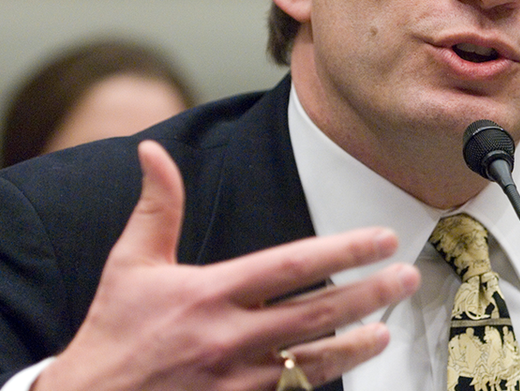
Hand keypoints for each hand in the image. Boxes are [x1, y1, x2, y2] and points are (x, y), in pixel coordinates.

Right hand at [33, 140, 420, 390]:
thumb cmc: (113, 333)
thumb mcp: (130, 265)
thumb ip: (156, 208)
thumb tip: (152, 152)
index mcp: (209, 294)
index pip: (292, 266)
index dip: (343, 251)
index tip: (380, 240)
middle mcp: (229, 337)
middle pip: (317, 312)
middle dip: (369, 293)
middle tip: (406, 277)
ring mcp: (236, 379)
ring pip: (313, 359)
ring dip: (357, 343)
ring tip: (388, 327)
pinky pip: (294, 390)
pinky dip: (324, 376)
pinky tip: (348, 363)